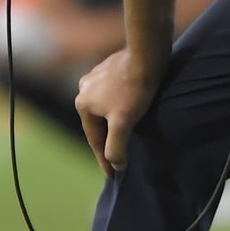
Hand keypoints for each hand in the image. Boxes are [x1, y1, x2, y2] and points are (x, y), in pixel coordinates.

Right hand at [74, 49, 162, 176]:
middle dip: (107, 140)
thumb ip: (116, 147)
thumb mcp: (123, 123)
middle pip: (98, 124)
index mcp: (83, 104)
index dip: (104, 160)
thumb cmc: (134, 89)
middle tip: (119, 157)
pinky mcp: (109, 69)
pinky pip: (112, 95)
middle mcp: (83, 89)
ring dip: (113, 122)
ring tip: (126, 134)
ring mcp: (95, 77)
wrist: (146, 55)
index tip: (113, 175)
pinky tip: (129, 109)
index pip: (95, 140)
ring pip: (105, 109)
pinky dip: (119, 107)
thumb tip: (116, 164)